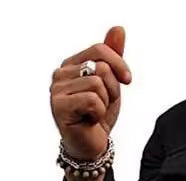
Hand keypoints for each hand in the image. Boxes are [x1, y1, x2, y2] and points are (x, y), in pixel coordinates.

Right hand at [50, 26, 131, 160]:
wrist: (92, 146)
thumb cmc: (98, 116)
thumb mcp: (111, 84)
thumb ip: (113, 57)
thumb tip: (118, 29)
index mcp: (72, 64)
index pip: (99, 49)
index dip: (119, 65)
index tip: (127, 80)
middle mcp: (60, 73)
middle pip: (101, 67)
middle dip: (112, 89)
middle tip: (103, 105)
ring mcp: (57, 89)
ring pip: (97, 83)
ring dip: (105, 102)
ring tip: (95, 113)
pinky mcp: (59, 106)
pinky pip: (92, 99)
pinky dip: (98, 113)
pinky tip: (89, 120)